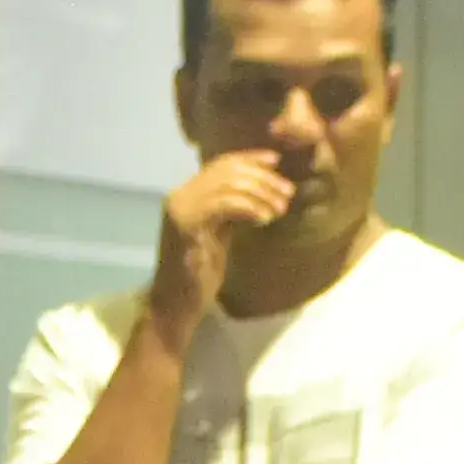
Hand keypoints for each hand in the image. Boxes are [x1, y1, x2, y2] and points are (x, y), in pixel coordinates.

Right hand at [147, 152, 297, 332]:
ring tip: (279, 209)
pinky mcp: (185, 225)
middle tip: (287, 193)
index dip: (251, 158)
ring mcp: (180, 209)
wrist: (176, 305)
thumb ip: (233, 209)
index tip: (277, 163)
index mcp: (187, 194)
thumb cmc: (200, 275)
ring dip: (260, 193)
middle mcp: (180, 195)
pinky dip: (248, 208)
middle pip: (227, 170)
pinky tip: (265, 219)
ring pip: (227, 184)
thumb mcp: (221, 233)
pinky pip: (223, 204)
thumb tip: (261, 188)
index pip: (221, 163)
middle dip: (262, 178)